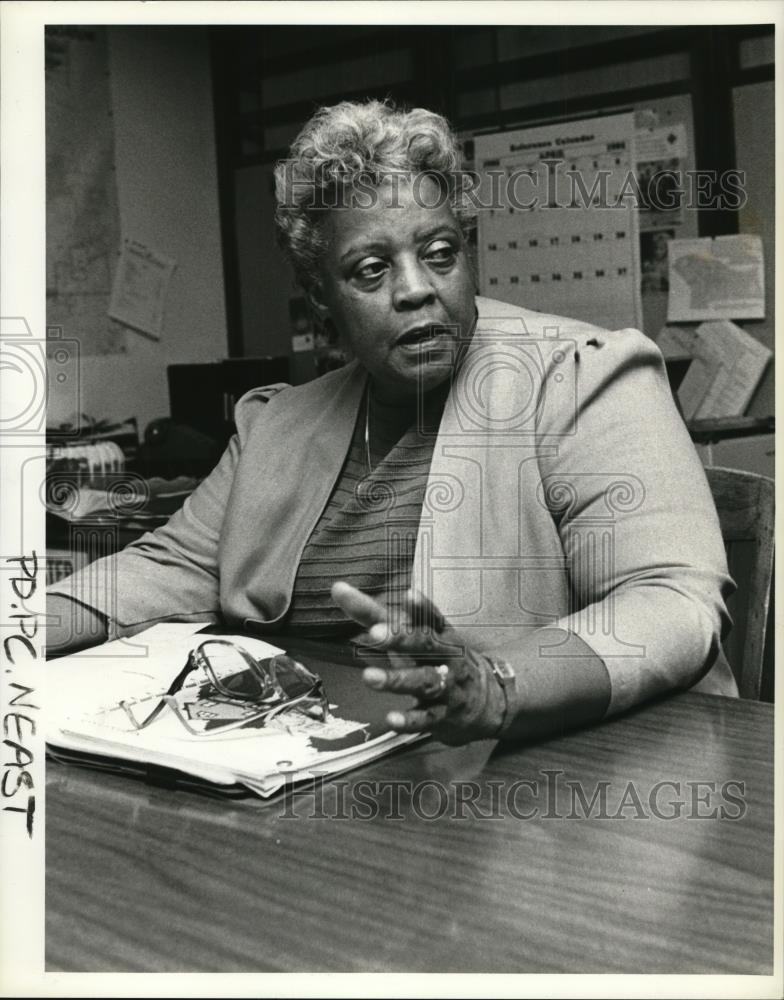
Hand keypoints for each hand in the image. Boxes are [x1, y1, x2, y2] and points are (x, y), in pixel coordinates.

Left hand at [331, 582, 507, 745]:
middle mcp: (445, 658)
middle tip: (375, 632)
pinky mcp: (442, 716)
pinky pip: (425, 718)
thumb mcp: (413, 636)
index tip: (408, 594)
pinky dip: (408, 719)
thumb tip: (338, 589)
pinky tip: (391, 718)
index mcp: (439, 634)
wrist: (488, 702)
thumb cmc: (437, 660)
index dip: (420, 607)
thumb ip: (374, 614)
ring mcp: (446, 688)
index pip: (430, 617)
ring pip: (423, 682)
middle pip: (426, 645)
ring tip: (369, 677)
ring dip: (396, 679)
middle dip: (401, 638)